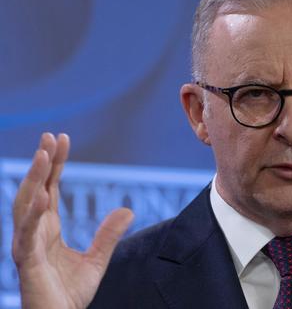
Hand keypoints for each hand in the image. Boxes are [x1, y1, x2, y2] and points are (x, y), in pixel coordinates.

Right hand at [12, 133, 133, 308]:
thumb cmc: (69, 294)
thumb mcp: (96, 260)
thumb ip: (108, 235)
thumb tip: (128, 209)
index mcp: (47, 229)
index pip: (49, 188)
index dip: (54, 164)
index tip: (61, 139)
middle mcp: (33, 233)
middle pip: (35, 189)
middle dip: (41, 162)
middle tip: (49, 136)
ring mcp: (26, 245)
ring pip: (26, 205)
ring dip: (33, 179)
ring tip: (43, 154)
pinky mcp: (26, 262)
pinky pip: (27, 234)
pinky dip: (34, 214)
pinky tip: (43, 195)